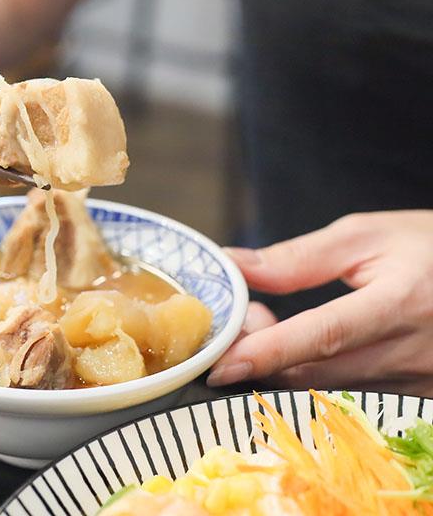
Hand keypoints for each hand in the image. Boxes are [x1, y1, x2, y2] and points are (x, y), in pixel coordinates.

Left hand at [208, 210, 432, 395]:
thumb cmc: (430, 247)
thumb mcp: (366, 237)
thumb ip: (297, 258)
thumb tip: (233, 266)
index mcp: (400, 302)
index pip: (325, 334)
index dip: (270, 351)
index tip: (222, 365)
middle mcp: (412, 352)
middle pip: (318, 374)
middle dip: (263, 356)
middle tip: (240, 321)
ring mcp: (418, 382)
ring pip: (329, 389)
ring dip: (285, 364)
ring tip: (268, 322)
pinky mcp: (418, 397)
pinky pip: (350, 396)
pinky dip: (314, 375)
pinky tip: (303, 346)